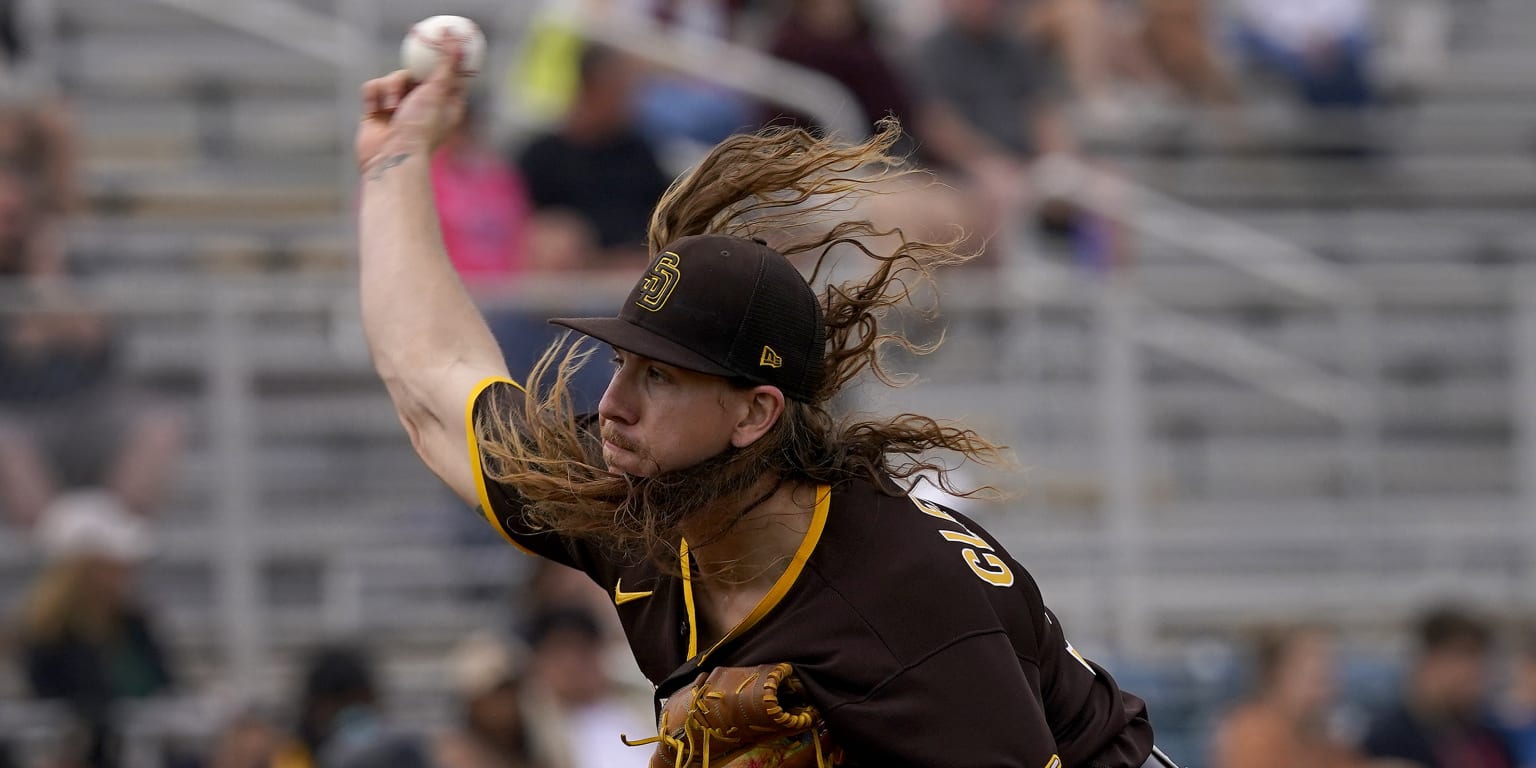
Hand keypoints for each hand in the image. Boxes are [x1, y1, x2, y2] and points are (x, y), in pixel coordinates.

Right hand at [355, 32, 467, 173]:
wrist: (391, 158)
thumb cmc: (420, 128)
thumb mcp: (438, 90)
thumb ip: (447, 63)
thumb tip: (455, 37)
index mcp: (446, 104)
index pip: (448, 75)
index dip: (444, 58)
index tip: (440, 37)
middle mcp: (423, 106)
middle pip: (416, 73)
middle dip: (409, 74)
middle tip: (409, 60)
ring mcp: (399, 110)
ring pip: (391, 79)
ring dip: (390, 87)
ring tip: (393, 108)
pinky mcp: (376, 112)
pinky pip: (372, 88)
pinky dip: (373, 95)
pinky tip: (375, 110)